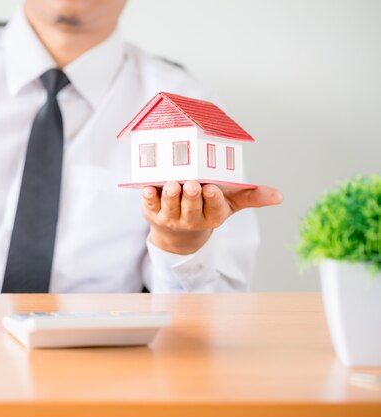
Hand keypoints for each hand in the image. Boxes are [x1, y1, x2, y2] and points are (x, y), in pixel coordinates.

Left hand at [142, 180, 282, 254]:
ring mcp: (171, 217)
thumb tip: (280, 196)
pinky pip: (150, 205)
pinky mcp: (153, 212)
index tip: (211, 188)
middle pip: (191, 207)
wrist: (178, 230)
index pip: (214, 208)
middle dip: (191, 195)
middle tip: (192, 183)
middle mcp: (191, 219)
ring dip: (171, 196)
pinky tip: (147, 188)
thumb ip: (252, 196)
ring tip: (172, 184)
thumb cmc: (207, 208)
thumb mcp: (230, 203)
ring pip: (170, 207)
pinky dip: (148, 197)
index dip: (212, 198)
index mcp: (212, 215)